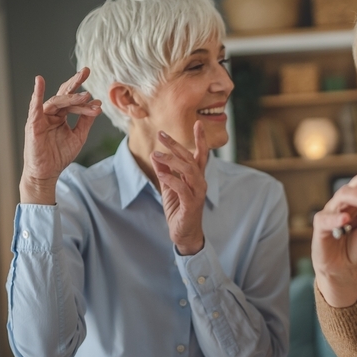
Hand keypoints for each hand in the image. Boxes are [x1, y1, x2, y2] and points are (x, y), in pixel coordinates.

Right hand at [19, 71, 101, 203]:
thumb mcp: (78, 136)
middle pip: (63, 94)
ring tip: (85, 96)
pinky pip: (35, 106)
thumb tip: (97, 103)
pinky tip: (39, 81)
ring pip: (57, 102)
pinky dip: (36, 94)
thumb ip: (86, 121)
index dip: (85, 101)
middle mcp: (50, 113)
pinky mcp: (33, 124)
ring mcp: (41, 117)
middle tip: (86, 71)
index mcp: (60, 115)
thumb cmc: (59, 156)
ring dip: (71, 97)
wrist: (47, 173)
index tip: (98, 103)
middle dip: (75, 83)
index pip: (73, 102)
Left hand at [151, 124, 208, 255]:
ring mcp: (197, 193)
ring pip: (189, 170)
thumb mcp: (168, 187)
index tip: (197, 122)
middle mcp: (200, 183)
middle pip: (191, 158)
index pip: (200, 154)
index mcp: (196, 177)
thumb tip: (156, 154)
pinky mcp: (191, 205)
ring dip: (172, 160)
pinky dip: (171, 179)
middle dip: (176, 145)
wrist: (184, 234)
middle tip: (162, 134)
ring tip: (157, 153)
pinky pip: (182, 188)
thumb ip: (164, 171)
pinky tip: (160, 173)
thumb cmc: (178, 209)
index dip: (200, 139)